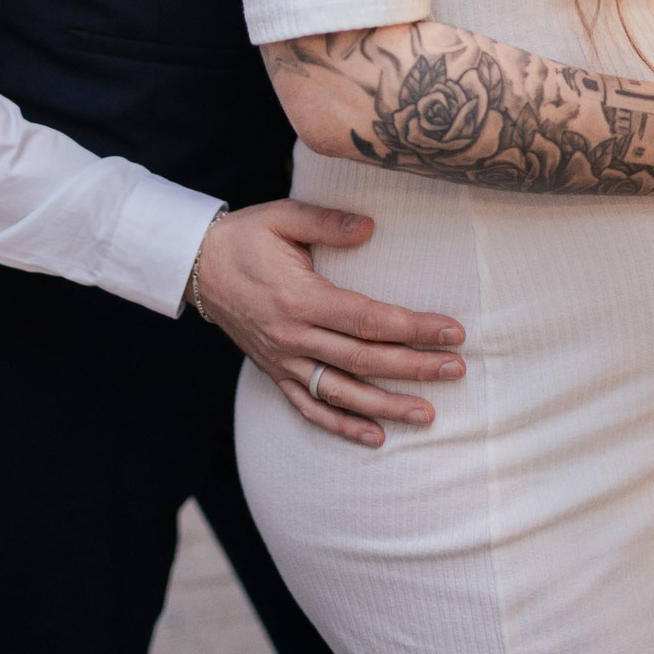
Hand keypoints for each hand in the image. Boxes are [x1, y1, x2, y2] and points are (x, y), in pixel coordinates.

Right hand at [188, 199, 465, 449]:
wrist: (197, 266)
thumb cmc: (245, 237)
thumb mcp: (282, 216)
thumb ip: (327, 222)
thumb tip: (371, 227)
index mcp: (299, 298)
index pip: (367, 319)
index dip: (412, 328)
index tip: (451, 330)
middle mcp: (293, 336)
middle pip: (363, 360)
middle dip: (414, 367)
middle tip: (457, 369)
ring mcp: (283, 361)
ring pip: (342, 393)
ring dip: (386, 406)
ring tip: (428, 413)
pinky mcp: (275, 373)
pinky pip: (311, 408)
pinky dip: (342, 426)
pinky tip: (375, 436)